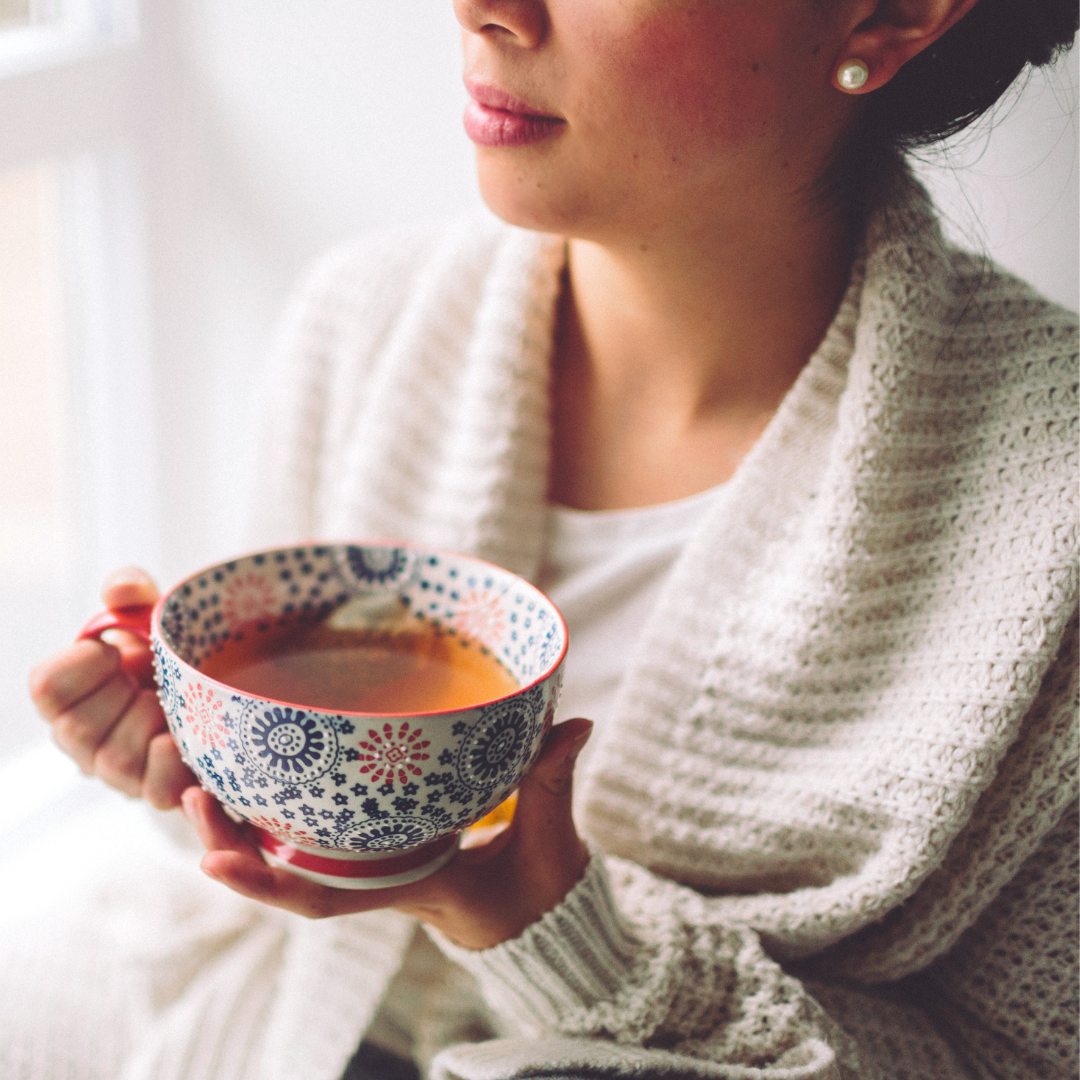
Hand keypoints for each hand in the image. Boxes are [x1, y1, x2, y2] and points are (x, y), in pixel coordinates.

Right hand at [28, 567, 195, 807]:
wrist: (214, 689)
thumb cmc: (164, 653)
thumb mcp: (148, 613)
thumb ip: (130, 590)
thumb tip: (123, 589)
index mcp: (69, 695)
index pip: (47, 687)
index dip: (82, 664)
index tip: (113, 649)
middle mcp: (85, 741)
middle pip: (78, 729)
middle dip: (121, 694)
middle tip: (150, 677)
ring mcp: (123, 773)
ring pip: (118, 759)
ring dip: (153, 723)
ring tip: (175, 704)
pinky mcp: (163, 791)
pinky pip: (160, 794)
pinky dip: (177, 773)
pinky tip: (191, 756)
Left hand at [182, 717, 594, 948]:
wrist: (544, 914)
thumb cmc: (541, 886)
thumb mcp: (551, 839)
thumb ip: (554, 780)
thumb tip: (573, 724)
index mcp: (412, 886)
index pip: (330, 899)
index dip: (268, 885)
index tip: (212, 865)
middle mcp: (382, 878)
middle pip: (290, 876)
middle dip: (232, 845)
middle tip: (191, 794)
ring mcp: (380, 864)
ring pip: (296, 855)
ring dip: (243, 827)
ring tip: (200, 781)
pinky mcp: (388, 845)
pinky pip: (323, 834)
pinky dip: (282, 814)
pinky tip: (259, 777)